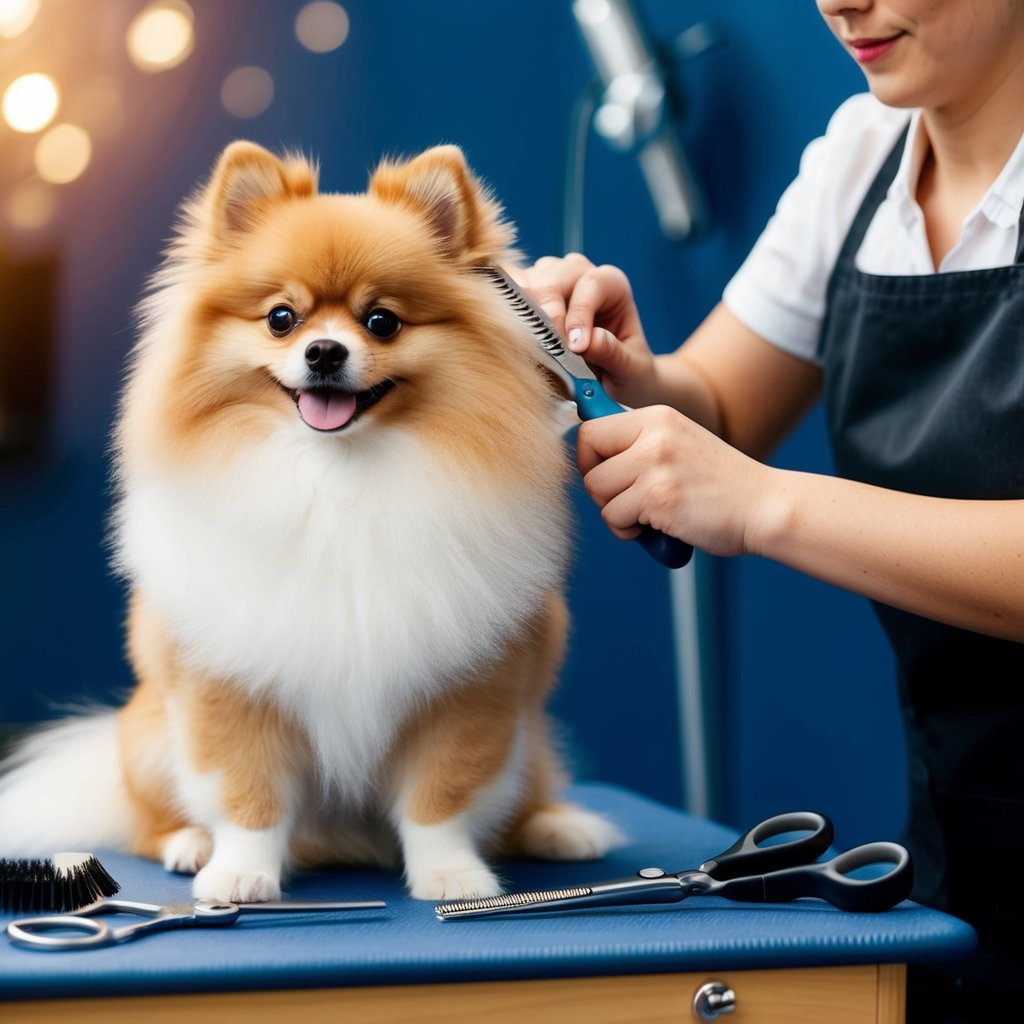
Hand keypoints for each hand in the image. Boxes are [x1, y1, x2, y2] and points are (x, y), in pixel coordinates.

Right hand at [511, 253, 660, 408]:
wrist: (614, 379)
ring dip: (525, 309)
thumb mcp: (631, 369)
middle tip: (549, 347)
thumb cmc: (626, 371)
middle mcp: (580, 274)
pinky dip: (506, 306)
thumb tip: (590, 341)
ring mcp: (550, 280)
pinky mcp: (528, 294)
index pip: (591, 284)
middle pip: (555, 275)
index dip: (580, 313)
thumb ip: (614, 354)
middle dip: (549, 311)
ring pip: (529, 278)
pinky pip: (510, 289)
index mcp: (612, 284)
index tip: (576, 348)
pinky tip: (511, 330)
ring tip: (530, 341)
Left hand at [576, 405, 772, 557]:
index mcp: (656, 417)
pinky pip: (614, 518)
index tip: (604, 474)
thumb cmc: (719, 484)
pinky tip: (656, 527)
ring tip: (645, 515)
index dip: (589, 457)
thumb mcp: (679, 443)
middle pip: (587, 459)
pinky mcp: (658, 498)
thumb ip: (639, 443)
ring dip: (614, 512)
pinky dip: (628, 530)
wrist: (764, 506)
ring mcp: (655, 465)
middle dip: (597, 486)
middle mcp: (653, 435)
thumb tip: (587, 452)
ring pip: (598, 492)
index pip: (592, 428)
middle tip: (623, 499)